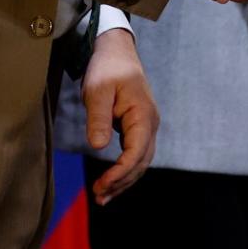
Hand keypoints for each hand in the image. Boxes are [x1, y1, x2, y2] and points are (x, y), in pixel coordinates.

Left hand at [82, 28, 159, 204]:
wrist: (116, 51)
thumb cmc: (107, 68)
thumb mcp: (97, 90)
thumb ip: (98, 118)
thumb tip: (98, 146)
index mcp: (143, 114)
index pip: (135, 153)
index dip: (119, 173)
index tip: (100, 186)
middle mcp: (150, 122)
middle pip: (141, 161)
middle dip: (121, 182)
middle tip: (98, 197)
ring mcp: (147, 124)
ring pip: (141, 160)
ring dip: (124, 180)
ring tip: (102, 196)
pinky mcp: (139, 125)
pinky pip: (136, 153)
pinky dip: (125, 169)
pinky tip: (111, 180)